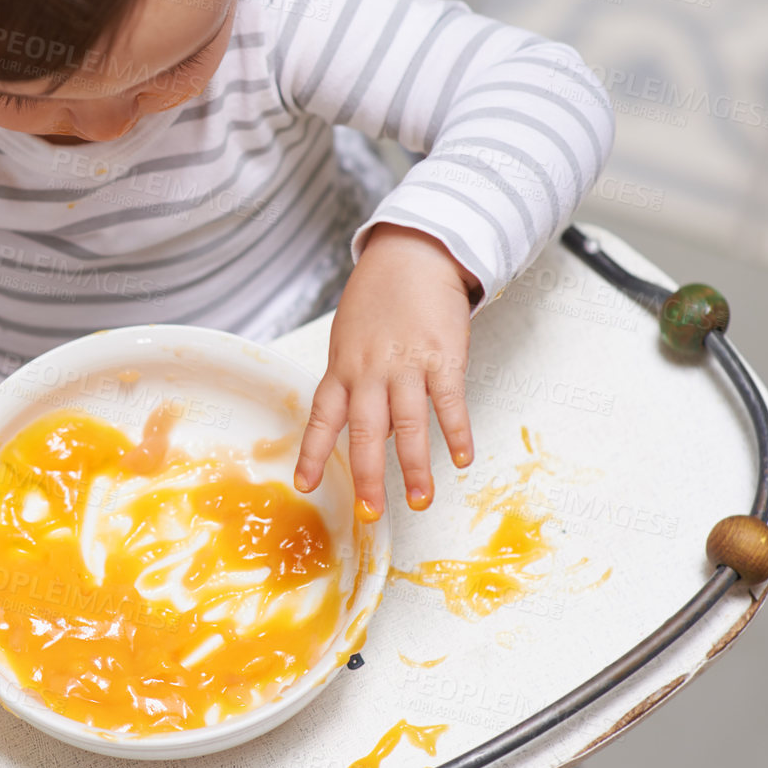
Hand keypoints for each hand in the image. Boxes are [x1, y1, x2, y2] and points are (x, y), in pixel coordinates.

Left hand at [294, 224, 478, 519]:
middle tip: (370, 513)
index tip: (305, 484)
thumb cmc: (379, 298)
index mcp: (343, 367)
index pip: (323, 417)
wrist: (414, 254)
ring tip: (420, 500)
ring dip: (416, 466)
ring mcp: (407, 365)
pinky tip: (462, 458)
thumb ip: (355, 382)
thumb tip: (373, 430)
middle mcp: (370, 370)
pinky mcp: (444, 357)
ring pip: (410, 425)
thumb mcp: (351, 338)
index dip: (313, 453)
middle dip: (368, 476)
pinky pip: (450, 402)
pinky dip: (457, 433)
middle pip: (366, 432)